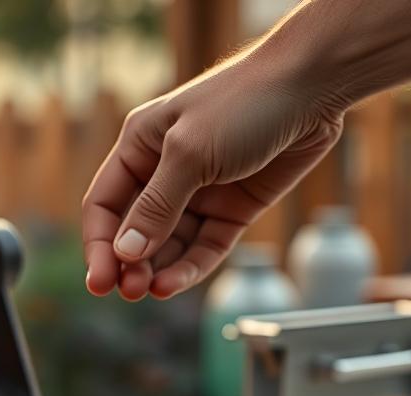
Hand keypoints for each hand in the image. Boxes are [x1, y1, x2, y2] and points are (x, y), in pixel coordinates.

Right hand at [82, 53, 345, 299]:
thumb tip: (125, 253)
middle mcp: (165, 170)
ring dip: (158, 269)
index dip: (99, 245)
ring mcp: (201, 192)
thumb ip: (156, 206)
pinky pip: (206, 246)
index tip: (98, 282)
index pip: (105, 205)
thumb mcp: (188, 153)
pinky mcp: (234, 208)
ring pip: (171, 244)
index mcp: (141, 146)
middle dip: (129, 263)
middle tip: (129, 291)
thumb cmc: (244, 102)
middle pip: (136, 230)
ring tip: (150, 292)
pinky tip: (174, 283)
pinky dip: (190, 267)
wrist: (312, 88)